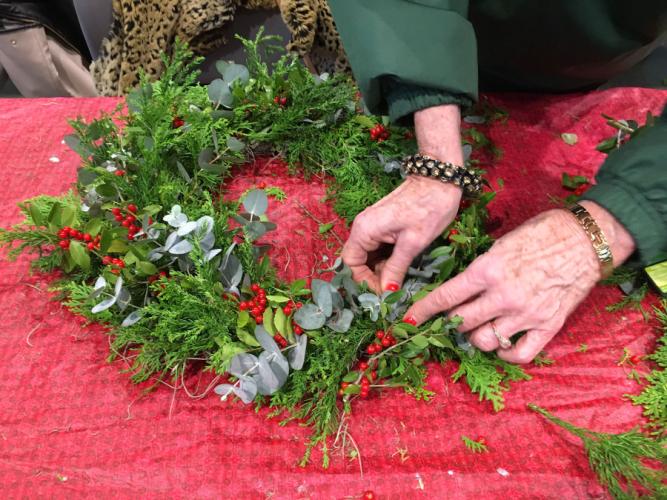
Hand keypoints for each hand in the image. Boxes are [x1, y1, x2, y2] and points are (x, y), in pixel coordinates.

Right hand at [341, 104, 463, 291]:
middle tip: (392, 291)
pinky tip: (400, 268)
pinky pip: (377, 247)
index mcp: (365, 230)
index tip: (383, 293)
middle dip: (372, 277)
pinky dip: (386, 260)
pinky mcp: (382, 223)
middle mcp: (363, 227)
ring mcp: (372, 224)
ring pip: (368, 255)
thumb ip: (396, 268)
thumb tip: (386, 293)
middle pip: (357, 260)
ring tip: (398, 282)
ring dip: (380, 270)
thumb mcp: (413, 243)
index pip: (351, 263)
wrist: (440, 178)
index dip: (364, 281)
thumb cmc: (429, 208)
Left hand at [404, 201, 635, 362]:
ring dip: (476, 336)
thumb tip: (460, 289)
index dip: (423, 311)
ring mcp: (526, 314)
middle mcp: (503, 296)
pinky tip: (502, 343)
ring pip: (485, 341)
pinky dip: (506, 353)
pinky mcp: (548, 326)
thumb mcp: (501, 243)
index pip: (446, 297)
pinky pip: (519, 353)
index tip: (409, 319)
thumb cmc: (542, 233)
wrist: (587, 238)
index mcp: (487, 270)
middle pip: (461, 323)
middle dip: (449, 323)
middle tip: (450, 319)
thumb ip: (480, 269)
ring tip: (479, 326)